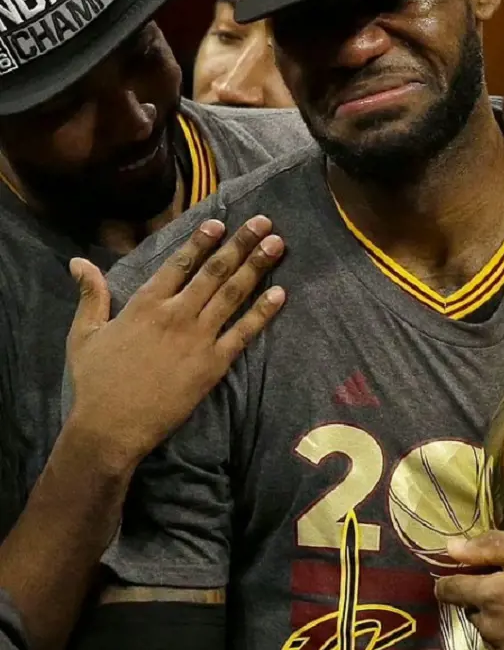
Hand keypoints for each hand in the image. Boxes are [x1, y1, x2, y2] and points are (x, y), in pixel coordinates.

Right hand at [64, 215, 284, 471]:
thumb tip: (78, 262)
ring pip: (233, 294)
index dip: (201, 241)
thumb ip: (91, 295)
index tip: (220, 222)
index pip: (180, 263)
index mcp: (145, 303)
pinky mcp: (213, 364)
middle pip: (214, 271)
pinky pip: (243, 332)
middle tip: (263, 222)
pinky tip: (279, 293)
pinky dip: (262, 312)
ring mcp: (198, 338)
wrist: (112, 426)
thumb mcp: (84, 334)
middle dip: (241, 243)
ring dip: (256, 266)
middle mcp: (176, 313)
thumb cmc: (95, 382)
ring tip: (277, 244)